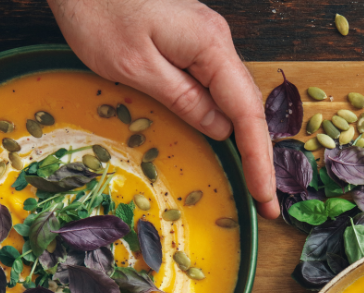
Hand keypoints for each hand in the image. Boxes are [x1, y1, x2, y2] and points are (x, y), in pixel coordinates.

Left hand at [48, 0, 278, 218]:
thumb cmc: (96, 11)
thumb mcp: (135, 66)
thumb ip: (183, 99)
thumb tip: (221, 130)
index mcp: (210, 46)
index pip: (246, 113)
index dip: (259, 159)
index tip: (266, 196)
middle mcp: (217, 40)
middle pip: (248, 106)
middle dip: (259, 157)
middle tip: (265, 202)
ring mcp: (206, 39)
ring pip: (234, 96)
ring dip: (245, 140)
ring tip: (253, 180)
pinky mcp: (190, 40)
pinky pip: (217, 85)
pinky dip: (226, 117)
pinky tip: (228, 141)